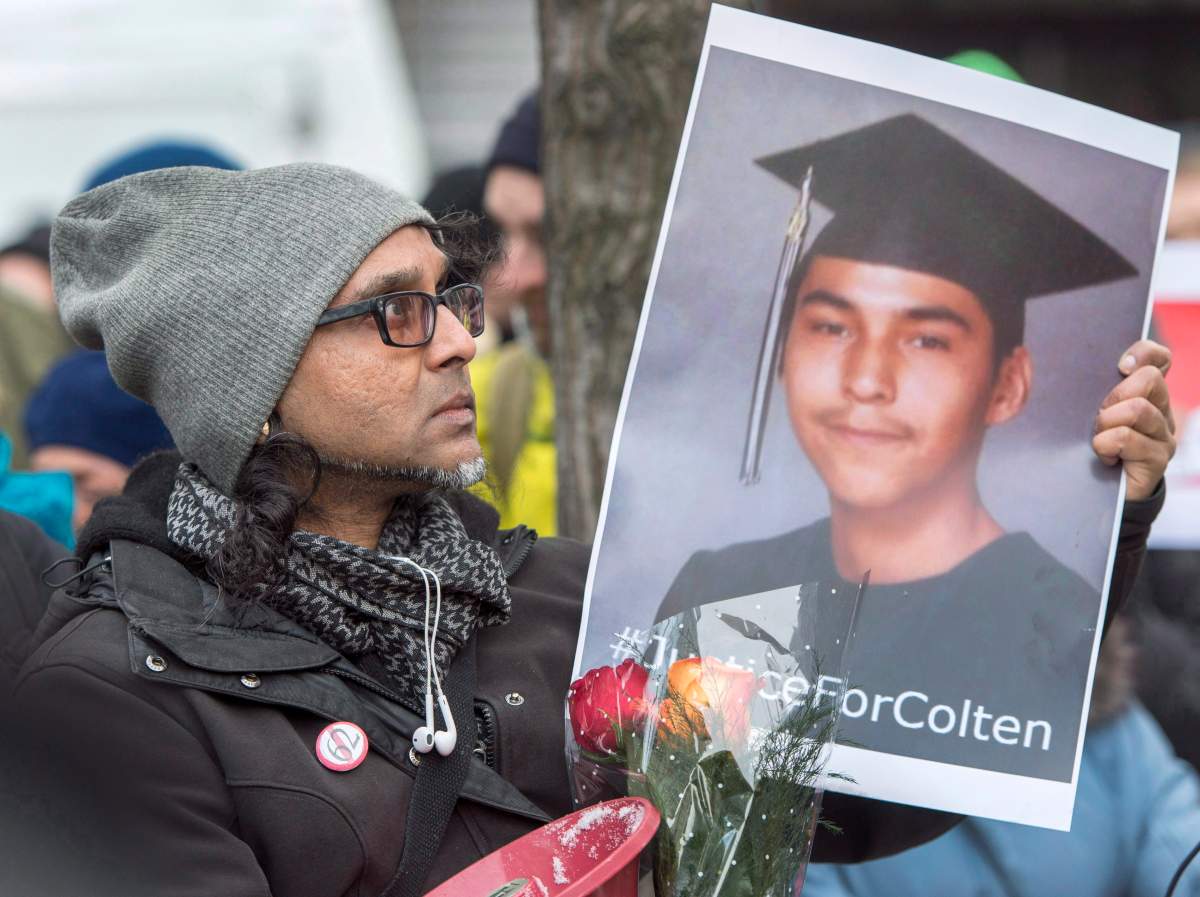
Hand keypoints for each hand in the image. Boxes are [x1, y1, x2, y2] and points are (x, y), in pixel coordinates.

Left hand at [1093, 339, 1175, 500]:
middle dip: (1116, 395)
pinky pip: (1127, 438)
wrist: (1101, 493)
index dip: (1143, 353)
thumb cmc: (1089, 447)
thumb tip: (1054, 368)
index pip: (1159, 359)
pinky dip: (1106, 445)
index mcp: (1145, 394)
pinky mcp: (1158, 458)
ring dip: (1107, 422)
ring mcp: (1163, 435)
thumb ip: (1089, 393)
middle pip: (1148, 380)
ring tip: (1098, 439)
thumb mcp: (1088, 415)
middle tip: (1100, 416)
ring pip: (1138, 409)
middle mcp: (1160, 410)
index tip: (1119, 366)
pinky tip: (1104, 457)